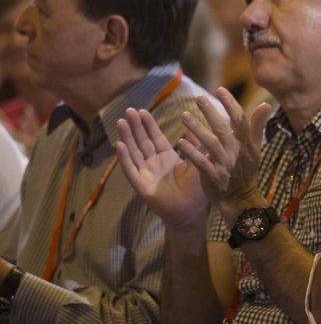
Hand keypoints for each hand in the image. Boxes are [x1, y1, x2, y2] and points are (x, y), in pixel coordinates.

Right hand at [116, 107, 206, 229]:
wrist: (192, 213)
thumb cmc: (197, 190)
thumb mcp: (198, 163)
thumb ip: (196, 145)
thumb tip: (196, 126)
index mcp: (167, 157)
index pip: (155, 137)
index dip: (148, 124)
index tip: (142, 111)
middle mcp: (154, 163)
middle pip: (142, 141)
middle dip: (135, 126)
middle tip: (129, 110)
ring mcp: (146, 174)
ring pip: (134, 152)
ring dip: (126, 138)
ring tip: (121, 122)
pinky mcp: (141, 186)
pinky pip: (131, 170)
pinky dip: (124, 158)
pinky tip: (119, 146)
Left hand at [176, 88, 273, 222]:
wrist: (241, 200)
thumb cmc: (247, 171)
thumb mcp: (256, 148)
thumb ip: (258, 125)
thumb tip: (266, 104)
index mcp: (246, 143)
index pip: (240, 120)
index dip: (231, 104)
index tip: (220, 89)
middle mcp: (236, 152)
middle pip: (223, 129)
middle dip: (210, 112)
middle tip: (198, 98)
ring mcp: (224, 164)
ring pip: (210, 144)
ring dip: (197, 129)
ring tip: (184, 115)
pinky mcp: (213, 176)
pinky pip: (201, 162)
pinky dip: (191, 152)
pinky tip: (180, 142)